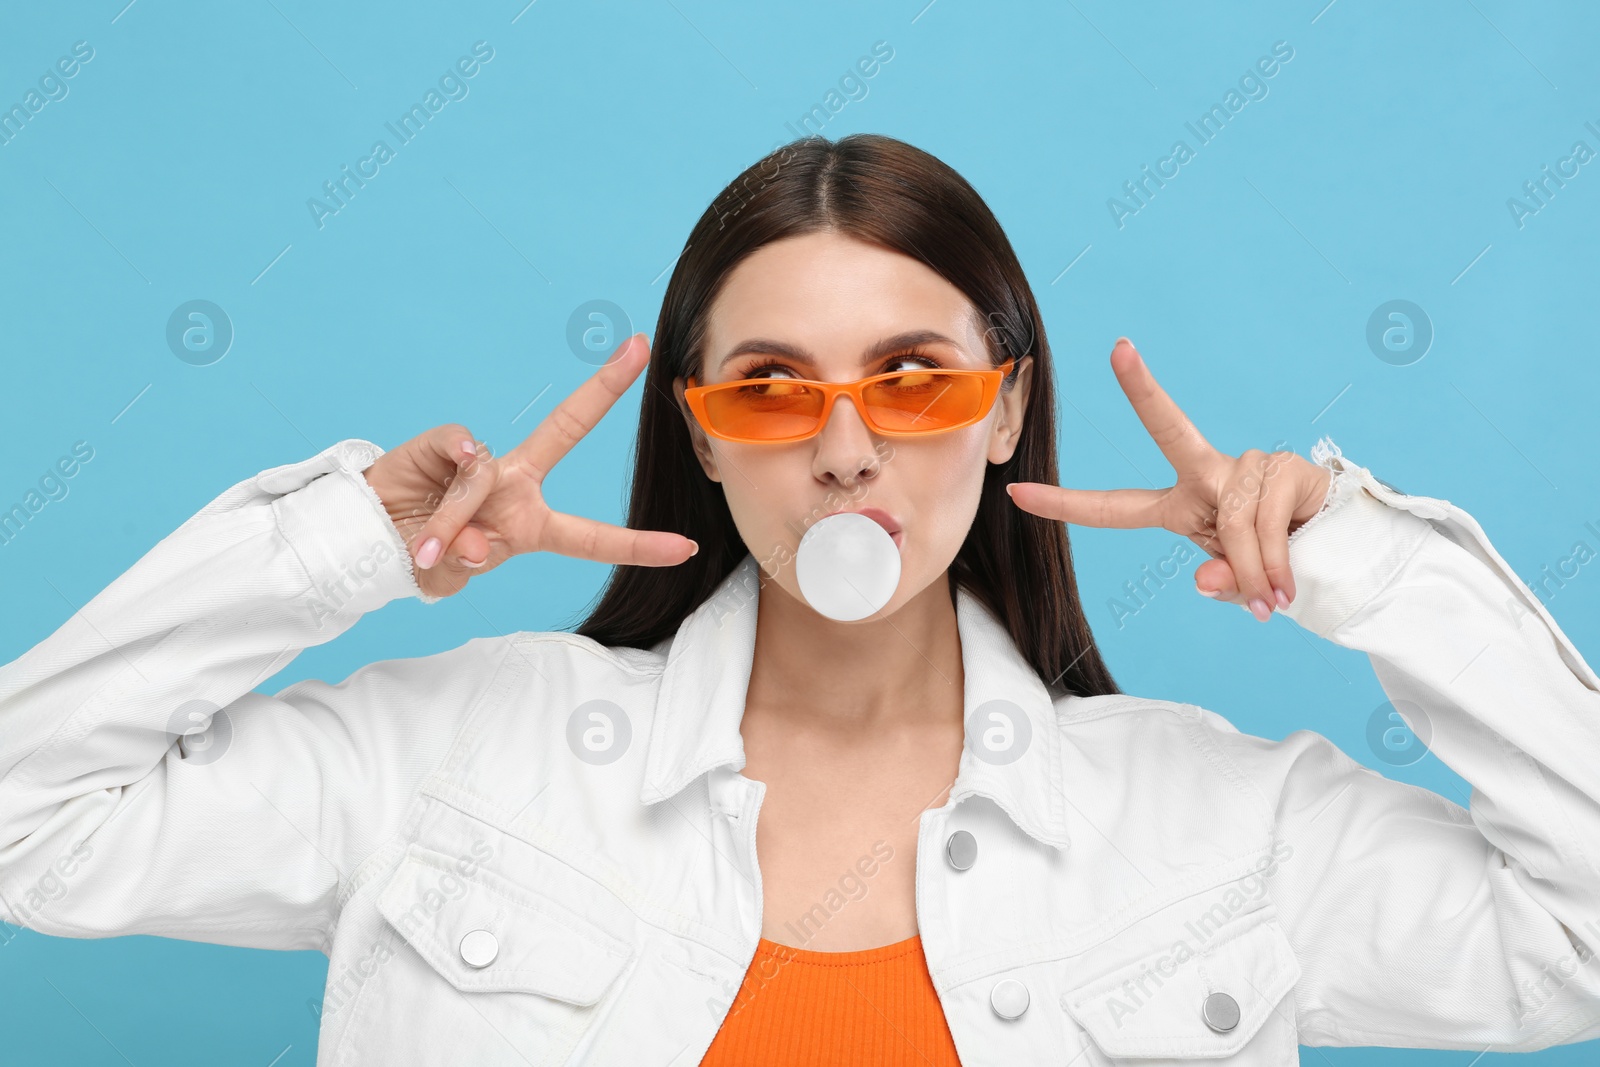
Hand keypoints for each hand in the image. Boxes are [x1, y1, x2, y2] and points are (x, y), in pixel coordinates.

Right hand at [362, 333, 699, 598]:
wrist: (370, 536)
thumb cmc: (423, 554)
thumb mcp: (453, 570)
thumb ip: (472, 557)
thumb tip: (476, 538)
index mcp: (532, 525)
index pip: (594, 536)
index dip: (639, 544)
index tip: (685, 547)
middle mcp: (516, 484)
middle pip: (565, 430)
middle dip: (603, 388)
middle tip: (639, 348)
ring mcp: (481, 460)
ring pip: (487, 477)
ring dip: (452, 523)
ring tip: (424, 547)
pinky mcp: (447, 443)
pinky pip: (462, 452)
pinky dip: (447, 482)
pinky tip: (424, 500)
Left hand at [1005, 338, 1331, 621]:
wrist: (1337, 554)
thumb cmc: (1274, 563)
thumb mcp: (1236, 585)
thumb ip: (1219, 583)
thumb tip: (1208, 579)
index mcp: (1178, 506)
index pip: (1113, 507)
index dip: (1065, 505)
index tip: (1016, 491)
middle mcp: (1206, 476)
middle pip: (1170, 429)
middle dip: (1143, 390)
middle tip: (1120, 349)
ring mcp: (1246, 467)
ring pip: (1233, 523)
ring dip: (1254, 572)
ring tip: (1274, 600)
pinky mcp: (1285, 468)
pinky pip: (1265, 523)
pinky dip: (1274, 563)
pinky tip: (1288, 581)